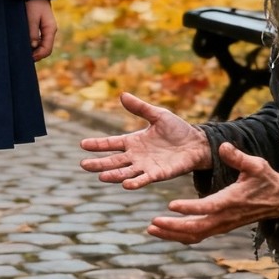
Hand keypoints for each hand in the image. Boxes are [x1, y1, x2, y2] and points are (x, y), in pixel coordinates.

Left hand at [26, 0, 56, 60]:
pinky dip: (34, 45)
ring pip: (43, 45)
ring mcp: (46, 29)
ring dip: (34, 50)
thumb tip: (33, 46)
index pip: (47, 49)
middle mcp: (50, 30)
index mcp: (50, 29)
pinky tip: (26, 45)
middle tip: (24, 58)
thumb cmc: (33, 2)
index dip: (38, 56)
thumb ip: (32, 32)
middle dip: (36, 55)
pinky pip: (40, 40)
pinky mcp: (41, 27)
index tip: (28, 58)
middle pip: (46, 49)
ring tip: (24, 53)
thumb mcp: (31, 17)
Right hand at [80, 91, 210, 189]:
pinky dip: (135, 183)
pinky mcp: (158, 175)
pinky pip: (144, 180)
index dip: (97, 144)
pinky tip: (126, 184)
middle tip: (83, 165)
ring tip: (101, 176)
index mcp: (133, 141)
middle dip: (99, 164)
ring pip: (125, 172)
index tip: (82, 144)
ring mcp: (145, 166)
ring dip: (113, 175)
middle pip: (113, 161)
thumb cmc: (177, 129)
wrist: (196, 143)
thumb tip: (122, 94)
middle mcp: (136, 156)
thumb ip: (140, 108)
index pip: (111, 143)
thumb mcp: (158, 115)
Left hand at [147, 141, 278, 243]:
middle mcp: (225, 217)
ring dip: (172, 234)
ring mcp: (222, 225)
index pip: (208, 208)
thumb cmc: (266, 180)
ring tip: (151, 229)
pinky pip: (198, 235)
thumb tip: (222, 146)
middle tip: (152, 223)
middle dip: (173, 227)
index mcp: (231, 200)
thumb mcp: (256, 165)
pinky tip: (165, 231)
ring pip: (194, 235)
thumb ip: (238, 157)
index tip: (171, 205)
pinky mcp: (220, 227)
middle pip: (196, 228)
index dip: (189, 208)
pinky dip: (180, 235)